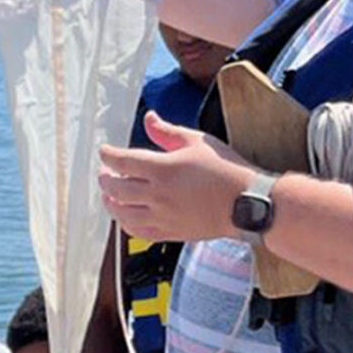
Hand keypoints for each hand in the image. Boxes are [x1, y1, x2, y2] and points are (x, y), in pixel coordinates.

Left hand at [99, 111, 260, 243]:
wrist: (248, 203)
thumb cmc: (227, 169)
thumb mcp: (198, 142)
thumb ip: (167, 132)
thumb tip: (148, 119)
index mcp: (163, 169)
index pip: (122, 162)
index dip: (108, 155)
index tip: (104, 151)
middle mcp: (158, 195)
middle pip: (116, 188)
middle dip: (105, 178)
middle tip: (105, 172)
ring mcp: (162, 216)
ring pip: (122, 213)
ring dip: (110, 202)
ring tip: (110, 194)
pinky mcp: (170, 233)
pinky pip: (138, 232)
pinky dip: (125, 223)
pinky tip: (125, 215)